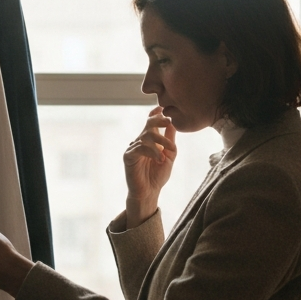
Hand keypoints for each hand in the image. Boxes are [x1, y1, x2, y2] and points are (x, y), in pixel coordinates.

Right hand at [123, 106, 176, 227]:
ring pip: (146, 136)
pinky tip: (159, 159)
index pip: (150, 122)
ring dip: (160, 142)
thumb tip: (173, 123)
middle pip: (148, 124)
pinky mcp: (128, 156)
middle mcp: (140, 141)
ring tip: (168, 152)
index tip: (162, 107)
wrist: (149, 192)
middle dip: (159, 121)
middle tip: (168, 122)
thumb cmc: (158, 175)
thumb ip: (170, 140)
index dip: (156, 114)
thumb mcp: (169, 155)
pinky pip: (139, 148)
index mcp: (149, 140)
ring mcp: (133, 148)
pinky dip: (152, 152)